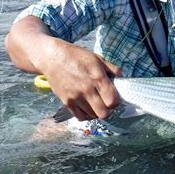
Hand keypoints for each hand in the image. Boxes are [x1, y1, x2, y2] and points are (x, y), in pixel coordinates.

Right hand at [5, 16, 120, 120]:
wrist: (52, 58)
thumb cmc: (76, 56)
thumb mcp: (97, 58)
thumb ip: (112, 68)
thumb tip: (122, 77)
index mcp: (97, 78)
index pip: (113, 101)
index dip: (116, 101)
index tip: (115, 97)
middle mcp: (87, 90)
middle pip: (104, 113)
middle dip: (109, 109)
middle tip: (107, 102)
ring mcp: (75, 98)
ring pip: (93, 116)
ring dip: (98, 112)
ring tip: (97, 103)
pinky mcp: (66, 102)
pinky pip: (80, 117)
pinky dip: (86, 115)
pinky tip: (88, 107)